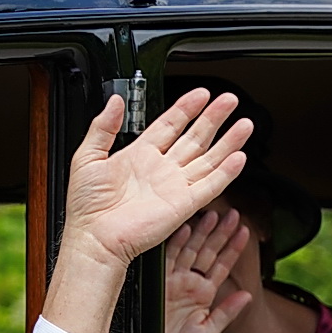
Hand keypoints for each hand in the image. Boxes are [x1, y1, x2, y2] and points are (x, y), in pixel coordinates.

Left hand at [41, 89, 252, 332]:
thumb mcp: (87, 158)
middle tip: (229, 100)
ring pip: (208, 159)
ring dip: (228, 141)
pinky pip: (211, 185)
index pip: (169, 125)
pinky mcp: (184, 205)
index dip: (186, 108)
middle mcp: (160, 170)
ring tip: (245, 124)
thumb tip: (114, 100)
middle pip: (194, 137)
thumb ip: (102, 127)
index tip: (201, 94)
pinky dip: (226, 172)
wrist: (94, 238)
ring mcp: (174, 187)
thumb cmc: (86, 208)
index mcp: (138, 156)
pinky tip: (239, 157)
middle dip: (213, 118)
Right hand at [164, 202, 252, 332]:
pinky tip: (187, 228)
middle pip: (208, 252)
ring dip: (203, 232)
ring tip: (215, 215)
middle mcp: (188, 283)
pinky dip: (178, 242)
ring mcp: (173, 280)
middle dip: (221, 233)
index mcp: (202, 293)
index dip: (234, 248)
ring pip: (191, 250)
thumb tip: (246, 295)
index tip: (245, 231)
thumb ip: (227, 313)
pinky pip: (170, 257)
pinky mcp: (159, 281)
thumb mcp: (208, 332)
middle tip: (233, 214)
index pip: (222, 265)